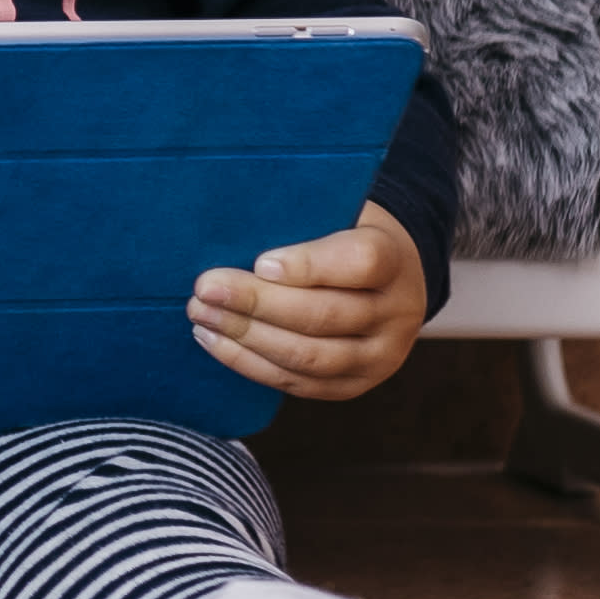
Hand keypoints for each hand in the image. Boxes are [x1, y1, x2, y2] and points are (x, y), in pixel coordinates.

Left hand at [193, 202, 426, 398]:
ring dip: (247, 337)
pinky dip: (251, 364)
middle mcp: (397, 313)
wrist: (388, 282)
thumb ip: (301, 221)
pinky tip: (216, 341)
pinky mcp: (354, 385)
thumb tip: (231, 229)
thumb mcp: (338, 213)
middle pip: (325, 315)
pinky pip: (299, 383)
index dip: (308, 265)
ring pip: (309, 356)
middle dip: (257, 304)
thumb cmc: (345, 236)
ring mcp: (380, 357)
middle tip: (206, 288)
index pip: (361, 263)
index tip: (259, 262)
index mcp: (395, 260)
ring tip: (202, 315)